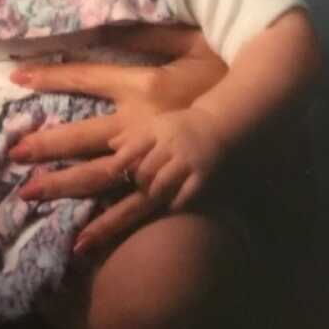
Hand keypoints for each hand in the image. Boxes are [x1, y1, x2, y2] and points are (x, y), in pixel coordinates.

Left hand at [8, 24, 226, 252]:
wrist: (258, 113)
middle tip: (11, 154)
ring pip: (100, 177)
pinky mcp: (170, 186)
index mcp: (143, 85)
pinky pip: (132, 210)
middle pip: (82, 136)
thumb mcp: (186, 42)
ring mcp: (155, 159)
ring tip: (28, 194)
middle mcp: (142, 124)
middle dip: (44, 145)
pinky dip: (106, 227)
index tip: (16, 76)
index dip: (48, 76)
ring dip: (62, 186)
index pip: (85, 76)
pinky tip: (80, 242)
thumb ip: (146, 31)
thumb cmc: (221, 71)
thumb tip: (109, 14)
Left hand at [109, 106, 226, 210]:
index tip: (111, 172)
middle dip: (138, 180)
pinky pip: (185, 194)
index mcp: (157, 130)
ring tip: (152, 193)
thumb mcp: (156, 123)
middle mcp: (172, 145)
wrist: (217, 125)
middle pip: (146, 169)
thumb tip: (110, 144)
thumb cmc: (179, 126)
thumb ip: (133, 134)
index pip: (134, 146)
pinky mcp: (203, 175)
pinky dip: (175, 202)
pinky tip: (170, 204)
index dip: (120, 161)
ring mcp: (188, 160)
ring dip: (153, 192)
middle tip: (138, 184)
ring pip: (163, 182)